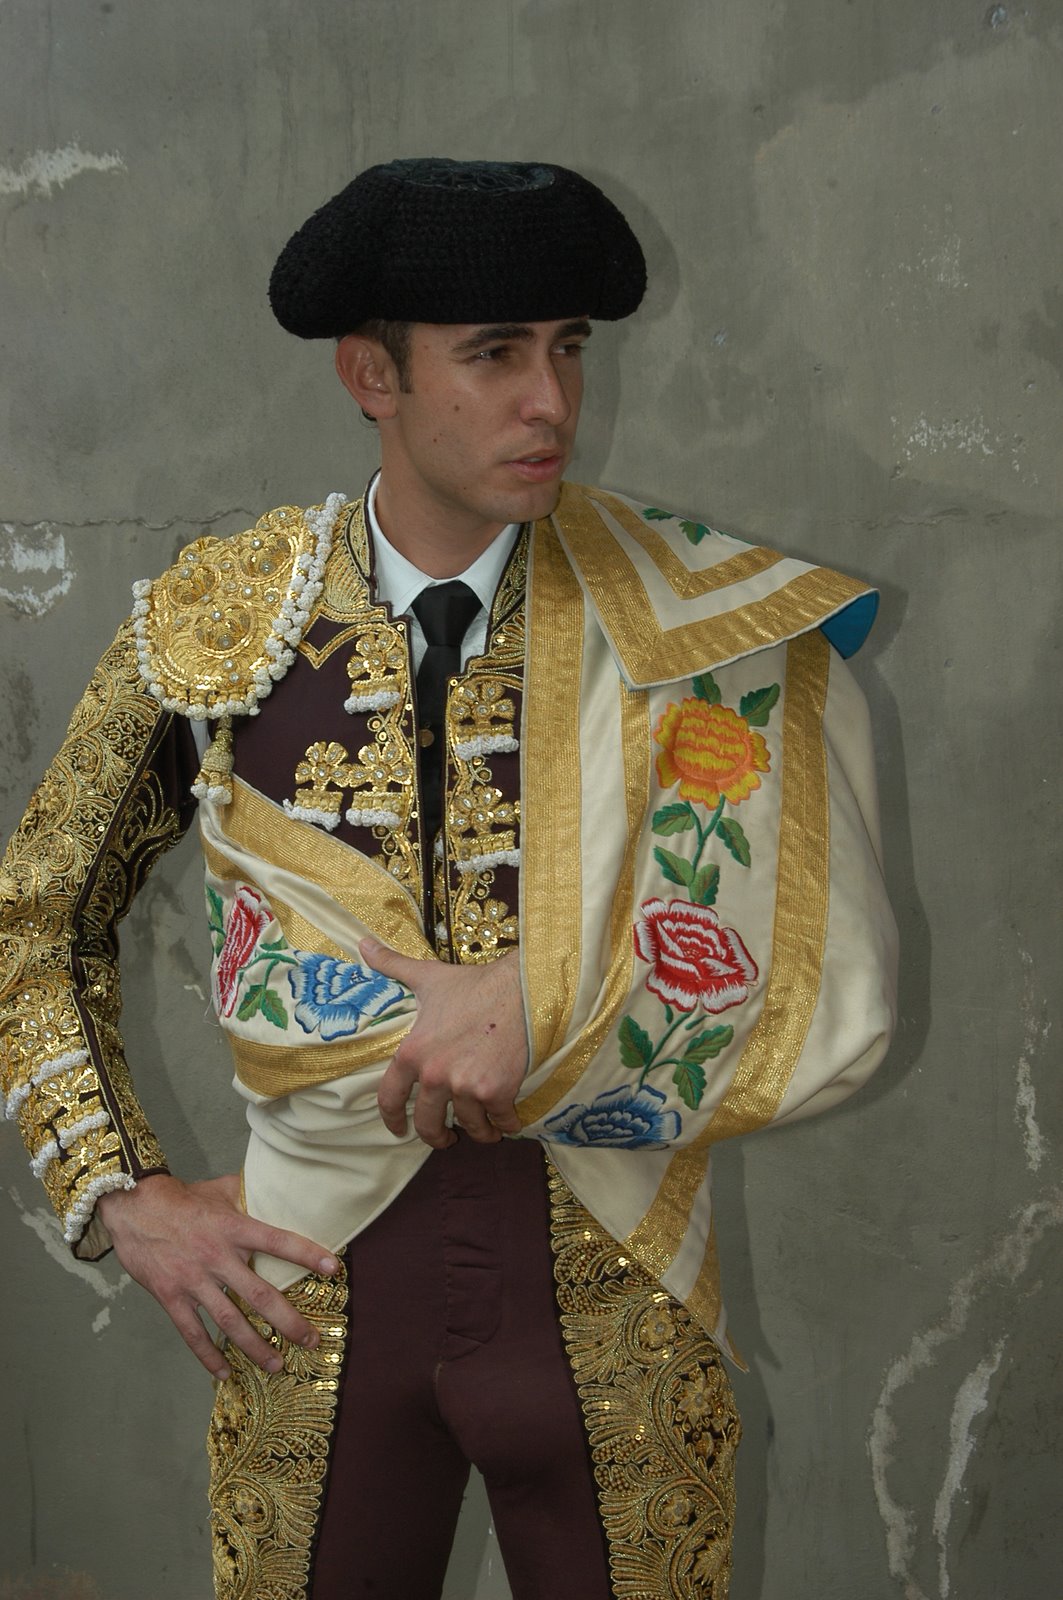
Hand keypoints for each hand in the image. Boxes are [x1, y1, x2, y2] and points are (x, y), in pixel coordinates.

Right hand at [97, 1173, 338, 1380]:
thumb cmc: (182, 1198)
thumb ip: (248, 1194)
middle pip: (259, 1294)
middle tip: (312, 1340)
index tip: (334, 1268)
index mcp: (233, 1228)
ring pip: (230, 1321)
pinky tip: (224, 1374)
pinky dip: (207, 1356)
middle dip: (288, 1321)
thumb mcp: (219, 1190)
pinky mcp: (170, 1297)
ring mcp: (192, 1280)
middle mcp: (216, 1257)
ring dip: (255, 1346)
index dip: (306, 1253)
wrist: (133, 1207)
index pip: (277, 1240)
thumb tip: (278, 1187)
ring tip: (277, 1365)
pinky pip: (192, 1333)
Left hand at [363, 939, 527, 1148]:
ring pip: (469, 1127)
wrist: (523, 990)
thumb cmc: (474, 985)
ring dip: (478, 1132)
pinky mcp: (498, 1093)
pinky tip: (509, 1120)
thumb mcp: (428, 976)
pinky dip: (506, 1124)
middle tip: (446, 1139)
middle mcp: (436, 1075)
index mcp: (413, 1053)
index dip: (392, 1119)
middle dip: (438, 1138)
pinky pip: (500, 1122)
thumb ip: (392, 965)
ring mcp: (467, 1087)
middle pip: (429, 1124)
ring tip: (485, 1130)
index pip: (390, 1098)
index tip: (398, 1131)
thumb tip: (362, 944)